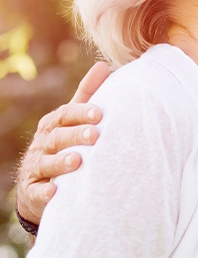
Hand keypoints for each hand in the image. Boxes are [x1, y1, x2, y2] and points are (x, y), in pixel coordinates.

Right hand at [15, 62, 110, 224]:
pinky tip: (55, 192)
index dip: (81, 112)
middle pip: (58, 137)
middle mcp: (43, 143)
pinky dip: (45, 193)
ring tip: (77, 161)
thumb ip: (87, 94)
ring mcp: (36, 166)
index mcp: (54, 124)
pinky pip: (37, 192)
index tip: (99, 113)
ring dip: (61, 162)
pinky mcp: (33, 191)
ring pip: (47, 163)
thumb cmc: (64, 143)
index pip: (66, 114)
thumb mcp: (72, 119)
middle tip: (95, 135)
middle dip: (76, 135)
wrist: (39, 182)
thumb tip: (105, 65)